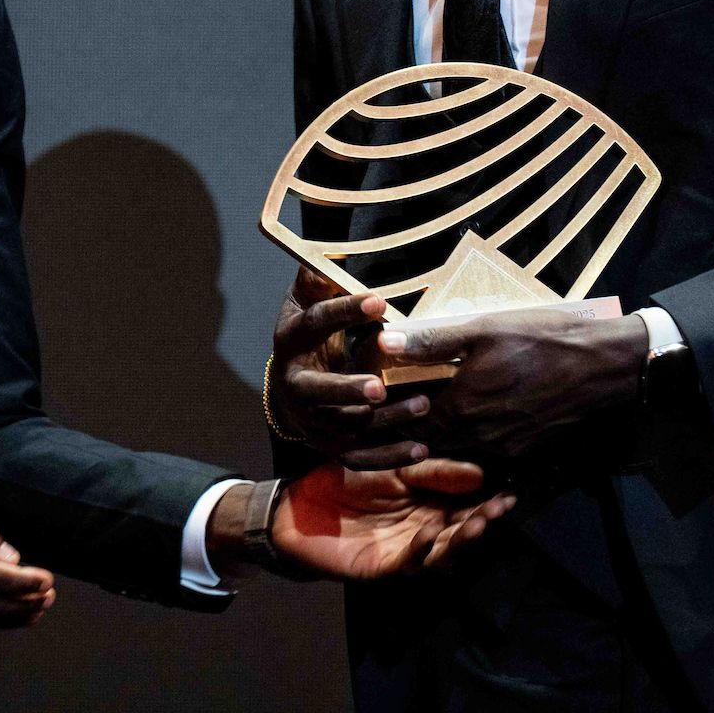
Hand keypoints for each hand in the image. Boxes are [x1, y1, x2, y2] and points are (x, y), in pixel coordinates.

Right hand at [269, 265, 436, 469]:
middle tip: (380, 386)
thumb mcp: (305, 303)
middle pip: (319, 391)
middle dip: (348, 389)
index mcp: (291, 342)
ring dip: (385, 421)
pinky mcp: (332, 446)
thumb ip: (317, 281)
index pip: (315, 324)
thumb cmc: (309, 336)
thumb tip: (327, 255)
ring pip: (347, 426)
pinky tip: (422, 449)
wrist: (291, 392)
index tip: (379, 300)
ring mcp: (314, 420)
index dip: (344, 311)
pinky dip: (391, 456)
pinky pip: (362, 457)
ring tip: (423, 405)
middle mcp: (297, 386)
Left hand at [270, 458, 514, 579]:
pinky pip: (408, 562)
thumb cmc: (342, 482)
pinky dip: (421, 548)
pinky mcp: (382, 568)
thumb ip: (430, 471)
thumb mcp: (390, 467)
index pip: (464, 505)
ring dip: (460, 538)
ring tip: (478, 522)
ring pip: (441, 551)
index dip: (487, 501)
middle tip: (502, 507)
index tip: (510, 492)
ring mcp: (403, 553)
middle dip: (482, 520)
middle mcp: (421, 531)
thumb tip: (480, 473)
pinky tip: (431, 531)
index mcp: (426, 505)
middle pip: (459, 530)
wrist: (295, 506)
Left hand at [380, 307, 648, 458]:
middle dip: (410, 432)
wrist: (602, 366)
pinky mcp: (526, 451)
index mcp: (460, 409)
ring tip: (430, 414)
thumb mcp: (482, 330)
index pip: (409, 426)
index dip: (390, 419)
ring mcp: (504, 449)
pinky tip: (473, 418)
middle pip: (431, 444)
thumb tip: (383, 343)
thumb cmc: (540, 339)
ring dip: (441, 438)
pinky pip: (487, 453)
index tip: (375, 409)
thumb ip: (432, 342)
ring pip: (458, 451)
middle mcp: (478, 438)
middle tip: (395, 413)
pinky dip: (472, 441)